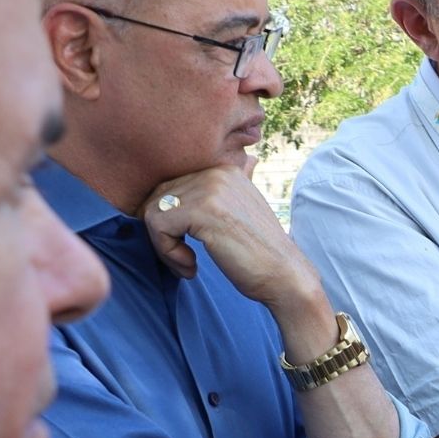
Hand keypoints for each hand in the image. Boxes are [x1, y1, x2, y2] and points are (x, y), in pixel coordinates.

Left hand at [139, 159, 319, 311]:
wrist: (285, 276)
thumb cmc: (261, 253)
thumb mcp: (245, 209)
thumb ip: (232, 187)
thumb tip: (246, 161)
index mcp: (226, 169)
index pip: (170, 186)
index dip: (170, 221)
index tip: (188, 246)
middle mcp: (217, 171)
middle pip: (157, 198)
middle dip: (163, 233)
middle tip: (184, 259)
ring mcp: (210, 189)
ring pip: (153, 212)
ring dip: (164, 246)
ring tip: (187, 264)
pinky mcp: (201, 210)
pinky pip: (157, 226)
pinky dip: (167, 252)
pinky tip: (191, 267)